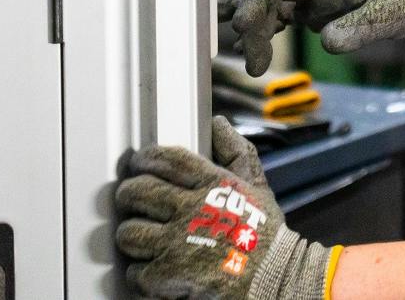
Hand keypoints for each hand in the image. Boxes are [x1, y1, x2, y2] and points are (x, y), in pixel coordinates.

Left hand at [116, 117, 335, 298]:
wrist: (275, 279)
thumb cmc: (266, 237)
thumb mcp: (258, 187)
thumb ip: (237, 152)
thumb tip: (219, 124)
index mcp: (213, 184)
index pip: (167, 159)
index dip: (146, 158)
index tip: (139, 163)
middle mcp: (192, 209)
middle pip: (138, 191)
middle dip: (129, 195)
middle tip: (131, 200)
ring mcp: (177, 243)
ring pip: (129, 232)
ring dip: (132, 236)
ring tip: (141, 238)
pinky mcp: (169, 275)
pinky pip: (136, 270)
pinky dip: (142, 273)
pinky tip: (154, 270)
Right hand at [218, 0, 404, 75]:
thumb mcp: (393, 13)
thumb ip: (360, 27)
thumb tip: (327, 42)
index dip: (257, 0)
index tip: (242, 25)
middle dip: (253, 23)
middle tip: (251, 65)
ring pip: (273, 4)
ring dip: (255, 29)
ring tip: (243, 59)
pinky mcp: (318, 5)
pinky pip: (285, 14)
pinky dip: (267, 30)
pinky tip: (254, 51)